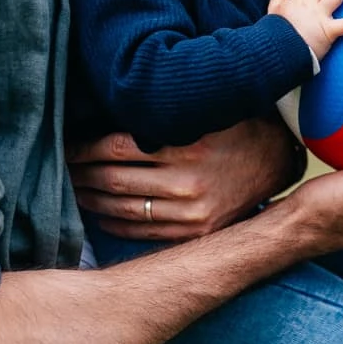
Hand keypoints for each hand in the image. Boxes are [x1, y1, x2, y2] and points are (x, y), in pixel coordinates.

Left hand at [68, 116, 304, 239]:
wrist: (279, 160)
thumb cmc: (235, 125)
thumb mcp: (202, 111)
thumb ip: (162, 116)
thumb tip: (108, 114)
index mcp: (186, 146)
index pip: (115, 148)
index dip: (83, 148)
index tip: (67, 146)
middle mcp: (187, 183)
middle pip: (112, 180)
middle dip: (80, 175)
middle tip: (62, 170)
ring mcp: (192, 213)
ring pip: (122, 208)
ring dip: (90, 199)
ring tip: (74, 190)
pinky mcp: (196, 232)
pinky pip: (141, 232)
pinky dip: (113, 223)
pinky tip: (99, 213)